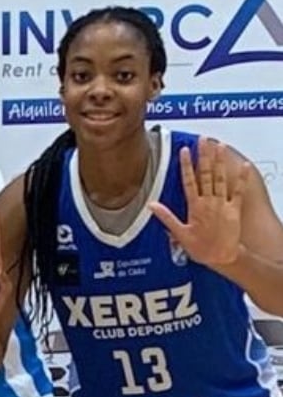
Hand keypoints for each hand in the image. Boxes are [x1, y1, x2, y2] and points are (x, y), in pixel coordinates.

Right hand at [150, 136, 244, 267]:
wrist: (222, 257)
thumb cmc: (200, 248)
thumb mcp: (179, 234)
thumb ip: (166, 217)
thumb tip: (152, 205)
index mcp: (194, 207)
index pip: (188, 181)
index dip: (186, 165)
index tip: (184, 151)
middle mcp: (209, 202)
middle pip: (205, 174)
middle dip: (204, 156)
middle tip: (203, 140)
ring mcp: (223, 204)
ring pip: (220, 178)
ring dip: (220, 161)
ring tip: (219, 145)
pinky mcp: (235, 208)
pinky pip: (239, 190)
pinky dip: (242, 178)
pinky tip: (244, 166)